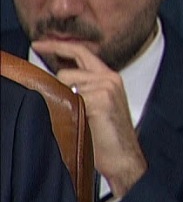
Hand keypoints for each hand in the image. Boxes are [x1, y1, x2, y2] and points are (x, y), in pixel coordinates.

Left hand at [32, 39, 147, 197]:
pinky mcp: (100, 100)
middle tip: (46, 82)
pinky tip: (81, 123)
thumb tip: (54, 80)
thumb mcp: (96, 105)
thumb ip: (82, 88)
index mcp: (110, 78)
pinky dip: (67, 112)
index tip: (40, 44)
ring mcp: (105, 88)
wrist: (124, 157)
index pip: (82, 53)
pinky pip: (68, 98)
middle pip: (66, 71)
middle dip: (55, 86)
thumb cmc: (108, 137)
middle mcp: (109, 79)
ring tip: (77, 120)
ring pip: (64, 85)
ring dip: (62, 103)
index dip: (59, 46)